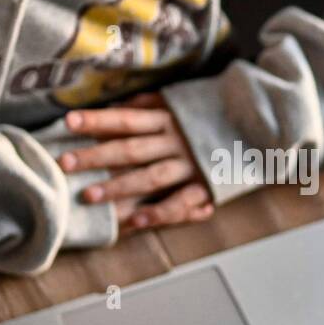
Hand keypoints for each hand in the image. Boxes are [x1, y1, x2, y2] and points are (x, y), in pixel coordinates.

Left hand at [58, 92, 214, 232]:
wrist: (258, 129)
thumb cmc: (210, 116)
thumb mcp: (181, 102)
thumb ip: (149, 105)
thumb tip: (115, 106)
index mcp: (168, 119)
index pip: (125, 119)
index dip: (97, 120)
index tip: (68, 121)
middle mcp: (176, 141)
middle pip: (130, 149)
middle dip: (96, 156)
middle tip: (65, 163)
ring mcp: (190, 165)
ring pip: (149, 178)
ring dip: (118, 187)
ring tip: (89, 195)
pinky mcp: (205, 186)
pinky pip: (179, 202)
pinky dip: (158, 213)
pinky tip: (135, 221)